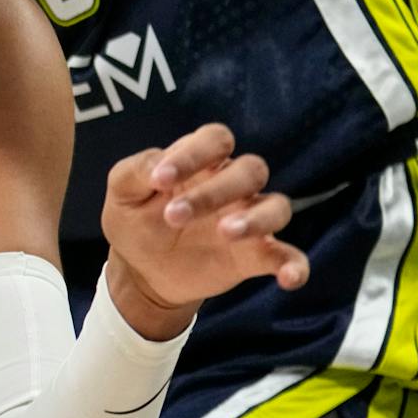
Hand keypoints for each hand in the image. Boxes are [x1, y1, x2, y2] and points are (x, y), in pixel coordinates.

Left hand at [99, 123, 307, 338]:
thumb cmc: (135, 219)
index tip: (160, 179)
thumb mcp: (122, 193)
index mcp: (201, 161)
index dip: (193, 153)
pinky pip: (289, 255)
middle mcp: (232, 185)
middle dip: (215, 190)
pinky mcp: (257, 255)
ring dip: (255, 219)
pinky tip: (289, 279)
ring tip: (225, 233)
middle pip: (249, 170)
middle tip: (174, 215)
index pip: (215, 139)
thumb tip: (157, 167)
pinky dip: (295, 264)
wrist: (142, 270)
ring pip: (276, 206)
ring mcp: (249, 219)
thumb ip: (134, 172)